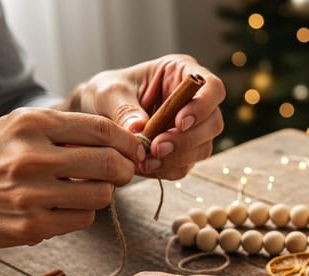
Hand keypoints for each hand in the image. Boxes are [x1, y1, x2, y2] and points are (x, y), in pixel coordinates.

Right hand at [0, 108, 142, 258]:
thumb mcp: (14, 127)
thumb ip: (61, 129)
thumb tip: (116, 138)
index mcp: (31, 124)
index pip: (101, 129)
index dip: (128, 141)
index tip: (134, 149)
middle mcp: (33, 156)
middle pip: (109, 164)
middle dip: (124, 170)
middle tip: (119, 173)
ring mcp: (32, 193)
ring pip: (100, 196)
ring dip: (101, 194)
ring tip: (82, 190)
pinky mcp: (32, 225)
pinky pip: (82, 220)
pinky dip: (81, 214)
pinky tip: (62, 207)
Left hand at [67, 54, 224, 179]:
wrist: (94, 113)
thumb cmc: (106, 92)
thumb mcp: (109, 93)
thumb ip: (125, 109)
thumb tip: (140, 130)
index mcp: (182, 73)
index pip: (212, 87)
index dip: (203, 106)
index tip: (179, 122)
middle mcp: (194, 100)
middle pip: (213, 122)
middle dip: (187, 139)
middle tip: (157, 148)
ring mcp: (192, 128)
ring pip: (203, 147)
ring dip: (178, 158)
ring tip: (147, 161)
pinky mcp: (184, 150)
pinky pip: (186, 164)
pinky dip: (168, 169)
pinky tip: (146, 166)